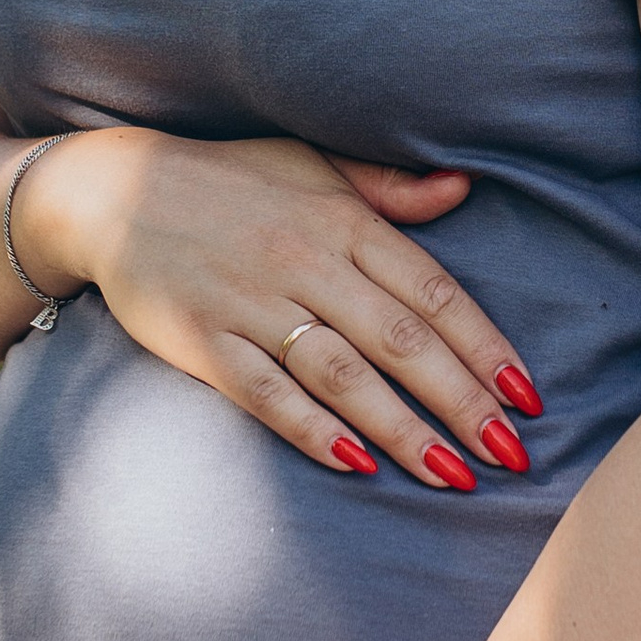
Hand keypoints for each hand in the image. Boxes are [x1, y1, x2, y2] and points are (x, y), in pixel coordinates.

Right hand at [10, 127, 544, 492]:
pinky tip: (359, 466)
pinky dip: (314, 430)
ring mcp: (250, 304)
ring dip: (403, 429)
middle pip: (399, 342)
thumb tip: (464, 186)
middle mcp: (302, 261)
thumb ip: (387, 187)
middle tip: (513, 455)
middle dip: (462, 403)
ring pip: (342, 375)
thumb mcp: (310, 165)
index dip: (484, 345)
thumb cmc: (229, 181)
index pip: (431, 290)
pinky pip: (267, 394)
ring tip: (454, 476)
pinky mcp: (202, 342)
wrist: (111, 192)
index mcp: (340, 220)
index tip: (529, 395)